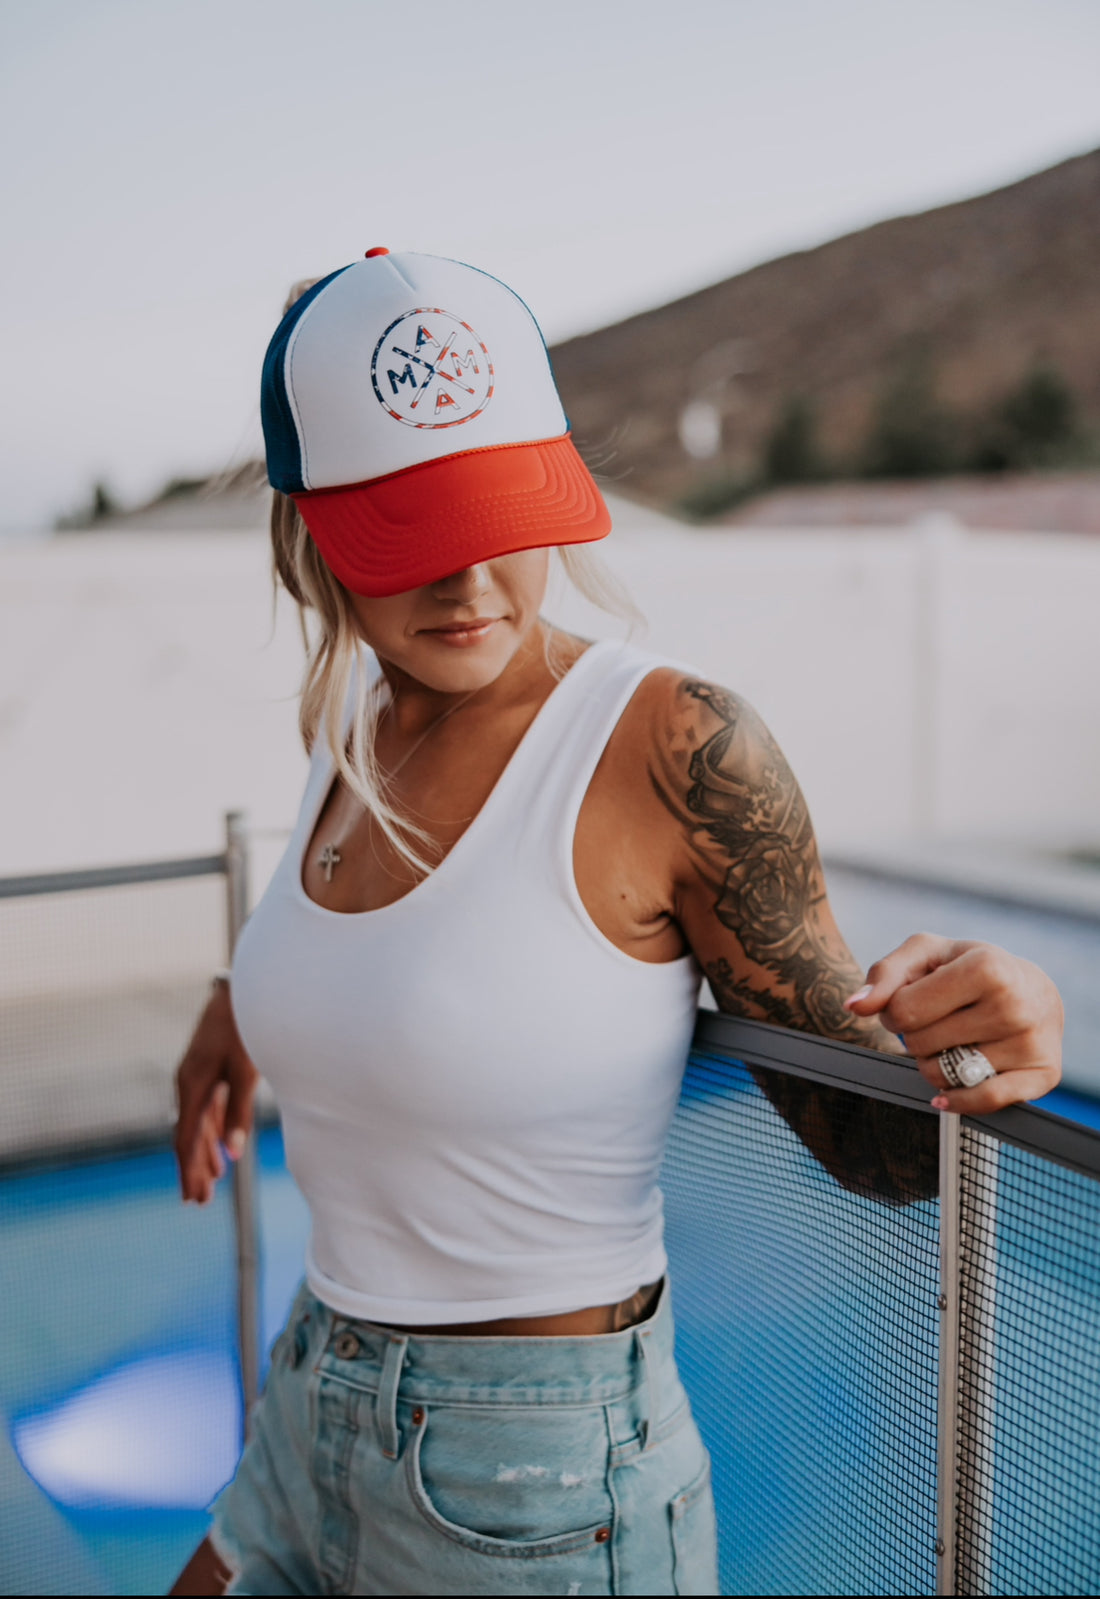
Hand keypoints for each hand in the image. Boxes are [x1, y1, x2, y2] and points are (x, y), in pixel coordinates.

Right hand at [173, 981, 258, 1202]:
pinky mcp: (208, 1069)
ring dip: (203, 1153)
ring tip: (211, 1182)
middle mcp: (188, 1084)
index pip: (186, 1139)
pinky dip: (211, 1131)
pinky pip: (205, 1109)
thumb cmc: (245, 1029)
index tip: (192, 1198)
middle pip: (188, 1135)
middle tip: (197, 1202)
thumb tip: (232, 1151)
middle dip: (194, 1168)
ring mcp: (196, 1076)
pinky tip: (220, 1148)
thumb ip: (238, 1112)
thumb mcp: (245, 1072)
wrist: (242, 990)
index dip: (189, 1170)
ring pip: (197, 1123)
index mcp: (192, 1086)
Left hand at [844, 934, 1062, 1113]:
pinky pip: (983, 1103)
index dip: (893, 1012)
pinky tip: (949, 1092)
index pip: (903, 1011)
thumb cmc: (971, 967)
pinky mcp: (1042, 1075)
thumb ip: (885, 975)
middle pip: (920, 1045)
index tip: (909, 1003)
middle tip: (936, 1021)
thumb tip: (854, 1006)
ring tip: (952, 1042)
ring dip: (933, 1065)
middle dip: (914, 1037)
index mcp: (985, 968)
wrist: (1035, 989)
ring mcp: (1030, 1042)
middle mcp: (1013, 1005)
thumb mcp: (927, 954)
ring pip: (943, 1077)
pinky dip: (957, 1102)